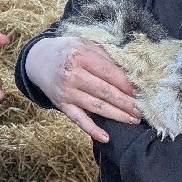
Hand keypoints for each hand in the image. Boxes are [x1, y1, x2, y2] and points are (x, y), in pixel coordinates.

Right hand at [25, 36, 141, 142]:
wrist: (39, 60)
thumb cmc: (69, 51)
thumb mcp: (85, 44)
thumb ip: (105, 56)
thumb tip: (128, 72)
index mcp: (80, 56)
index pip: (109, 72)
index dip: (126, 83)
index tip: (140, 91)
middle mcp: (73, 75)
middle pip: (105, 92)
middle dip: (126, 103)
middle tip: (141, 110)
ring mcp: (67, 92)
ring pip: (97, 107)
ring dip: (117, 115)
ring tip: (133, 120)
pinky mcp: (62, 105)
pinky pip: (79, 120)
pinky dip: (92, 130)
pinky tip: (106, 137)